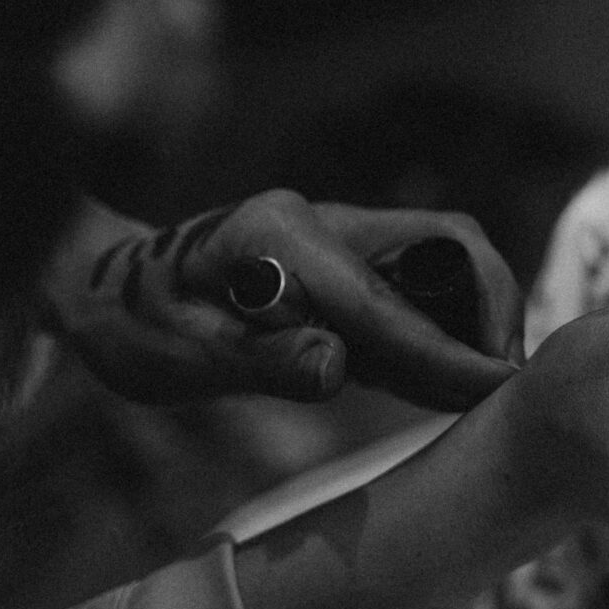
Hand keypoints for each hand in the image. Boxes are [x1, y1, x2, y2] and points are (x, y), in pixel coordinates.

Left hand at [42, 192, 521, 408]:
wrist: (106, 286)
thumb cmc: (132, 324)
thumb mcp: (179, 358)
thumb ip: (262, 361)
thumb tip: (337, 370)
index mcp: (280, 235)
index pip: (383, 301)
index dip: (446, 349)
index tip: (498, 388)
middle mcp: (323, 220)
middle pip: (448, 245)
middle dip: (491, 308)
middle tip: (501, 384)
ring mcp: (340, 233)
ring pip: (446, 257)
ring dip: (477, 313)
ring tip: (482, 385)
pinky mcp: (346, 257)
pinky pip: (420, 282)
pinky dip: (447, 323)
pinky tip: (444, 376)